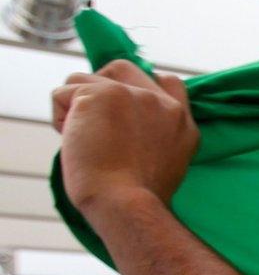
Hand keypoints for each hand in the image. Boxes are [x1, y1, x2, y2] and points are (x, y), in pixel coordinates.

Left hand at [52, 60, 198, 220]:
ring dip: (76, 107)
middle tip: (93, 118)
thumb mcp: (164, 162)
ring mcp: (134, 95)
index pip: (169, 83)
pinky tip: (72, 141)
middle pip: (122, 69)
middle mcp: (163, 105)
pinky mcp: (102, 93)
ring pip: (86, 79)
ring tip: (82, 140)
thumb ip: (152, 134)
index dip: (139, 88)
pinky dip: (60, 117)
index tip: (124, 111)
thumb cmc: (136, 198)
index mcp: (183, 124)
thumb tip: (117, 122)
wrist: (126, 205)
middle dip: (100, 85)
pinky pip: (64, 92)